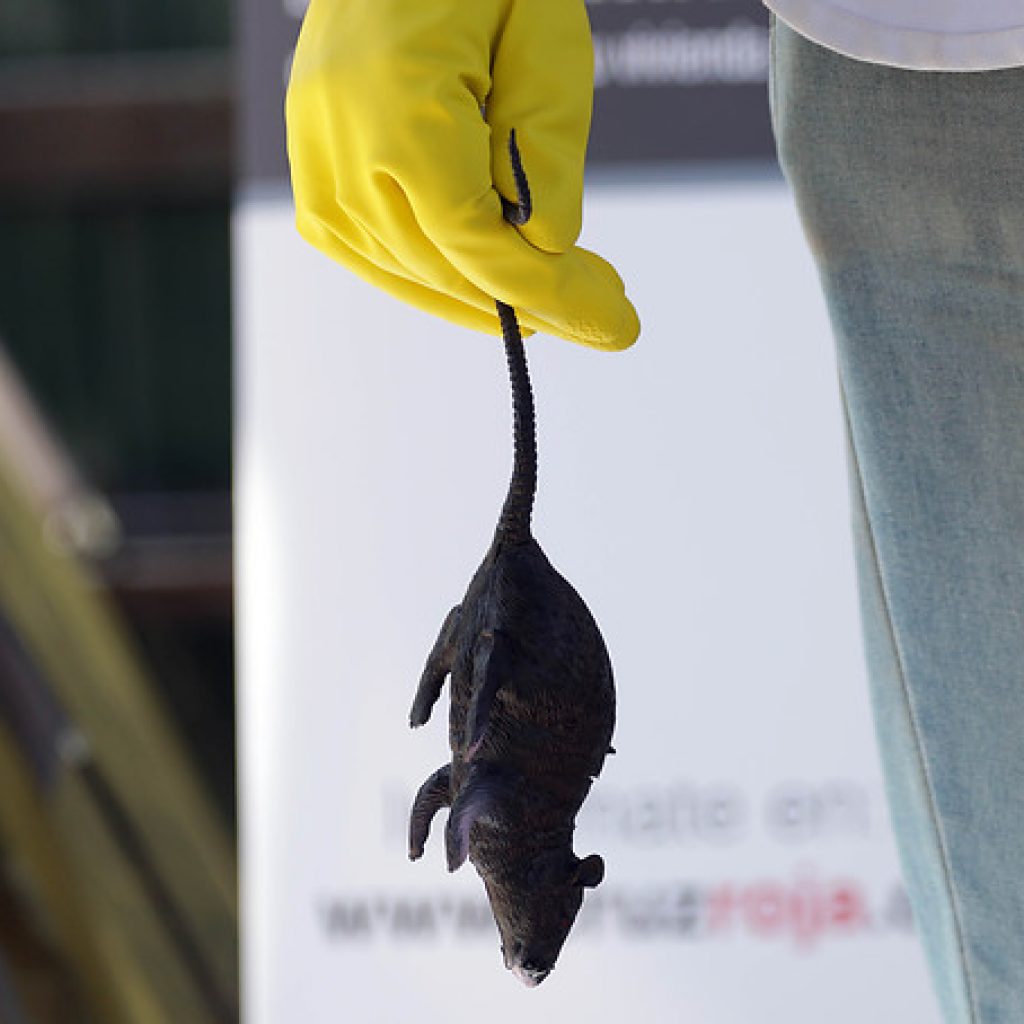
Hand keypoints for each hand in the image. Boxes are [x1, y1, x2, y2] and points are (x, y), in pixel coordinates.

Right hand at [285, 0, 639, 350]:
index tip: (617, 326)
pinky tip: (491, 286)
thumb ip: (547, 145)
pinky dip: (443, 280)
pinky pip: (384, 260)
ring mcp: (317, 173)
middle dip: (538, 302)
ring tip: (563, 297)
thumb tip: (545, 246)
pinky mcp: (315, 185)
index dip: (552, 295)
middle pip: (451, 271)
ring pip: (418, 275)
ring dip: (493, 297)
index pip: (480, 244)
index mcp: (396, 112)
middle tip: (606, 312)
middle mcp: (340, 154)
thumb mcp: (544, 34)